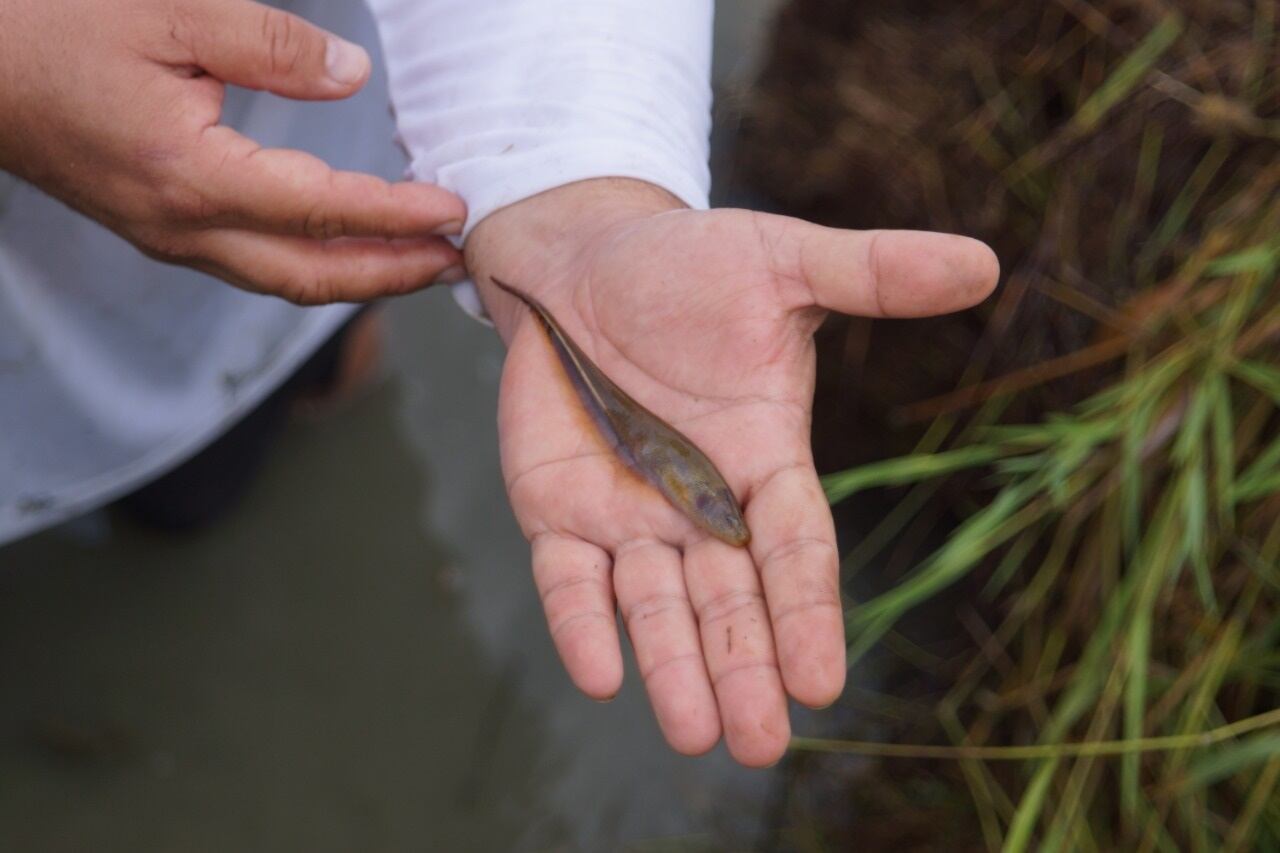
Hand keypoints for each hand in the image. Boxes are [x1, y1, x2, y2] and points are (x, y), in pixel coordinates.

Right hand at [0, 0, 464, 302]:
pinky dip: (316, 264)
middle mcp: (184, 228)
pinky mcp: (161, 231)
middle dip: (394, 274)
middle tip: (459, 262)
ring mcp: (169, 238)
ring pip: (285, 281)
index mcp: (192, 177)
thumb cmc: (50, 27)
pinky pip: (255, 266)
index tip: (455, 213)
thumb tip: (351, 78)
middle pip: (313, 276)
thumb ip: (270, 46)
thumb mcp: (167, 12)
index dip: (397, 217)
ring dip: (360, 277)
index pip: (322, 213)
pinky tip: (346, 245)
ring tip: (419, 262)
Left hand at [466, 179, 998, 766]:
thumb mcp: (782, 262)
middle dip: (744, 670)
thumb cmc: (688, 264)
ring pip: (655, 607)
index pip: (794, 549)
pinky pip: (569, 579)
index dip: (806, 612)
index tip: (821, 681)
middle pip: (730, 601)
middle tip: (760, 744)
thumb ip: (872, 273)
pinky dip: (583, 624)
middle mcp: (701, 503)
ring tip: (695, 734)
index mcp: (764, 458)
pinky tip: (601, 676)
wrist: (583, 262)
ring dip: (674, 669)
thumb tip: (983, 262)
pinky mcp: (557, 511)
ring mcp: (628, 515)